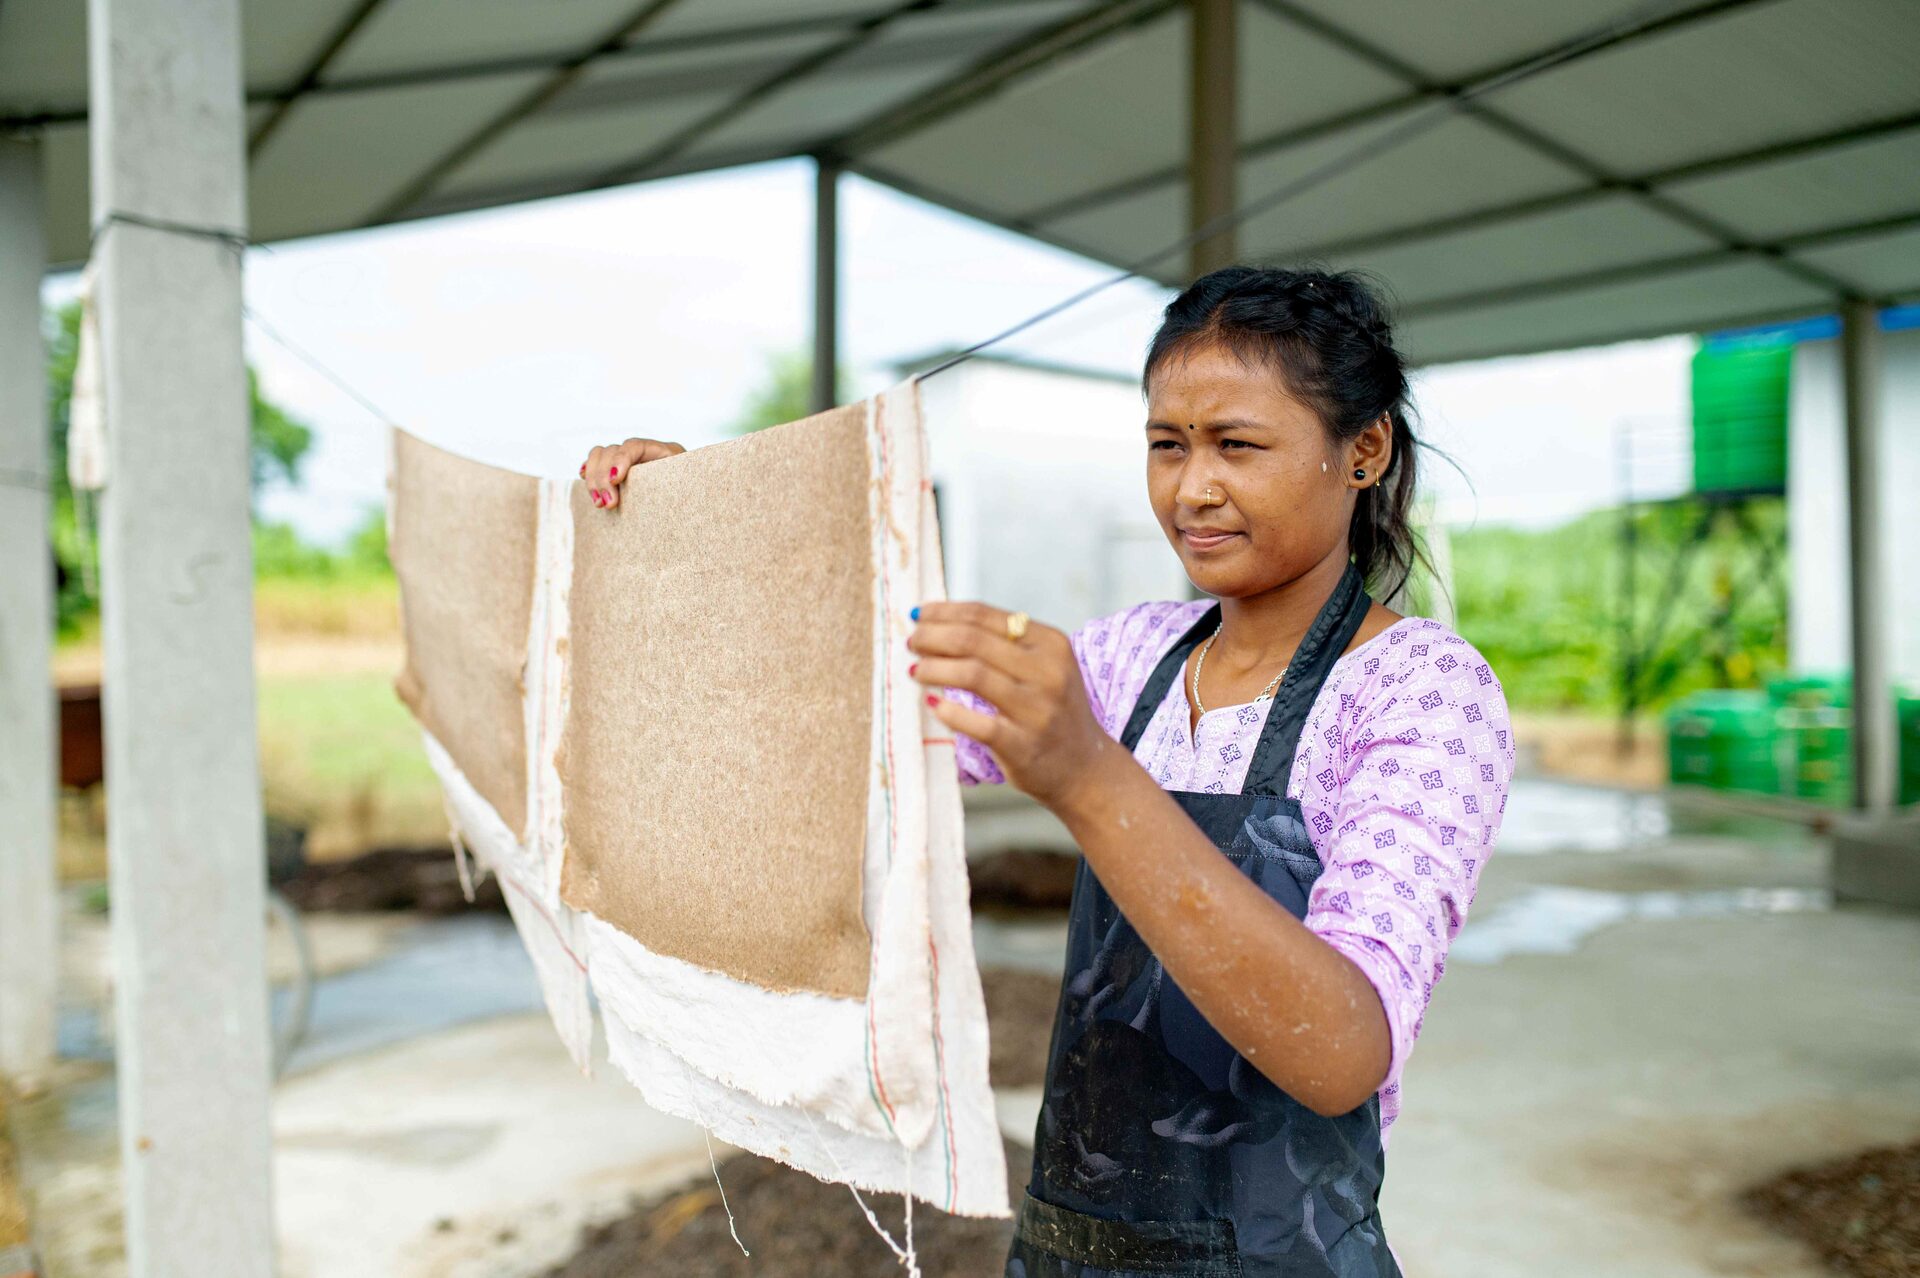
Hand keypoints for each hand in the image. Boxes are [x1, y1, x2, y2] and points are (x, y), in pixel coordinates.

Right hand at [578, 438, 684, 508]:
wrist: (696, 502)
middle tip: (607, 505)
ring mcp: (630, 458)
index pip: (635, 446)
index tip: (616, 480)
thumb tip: (662, 500)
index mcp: (665, 451)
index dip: (621, 460)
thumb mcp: (688, 492)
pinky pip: (596, 461)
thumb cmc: (692, 499)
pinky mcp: (620, 470)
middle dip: (604, 478)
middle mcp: (645, 451)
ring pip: (600, 454)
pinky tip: (584, 478)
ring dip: (594, 478)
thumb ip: (675, 491)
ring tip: (599, 503)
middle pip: (613, 451)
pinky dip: (590, 470)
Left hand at [908, 602, 1114, 810]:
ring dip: (934, 668)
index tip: (918, 616)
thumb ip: (1003, 645)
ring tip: (915, 670)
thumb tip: (940, 623)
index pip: (985, 616)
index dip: (944, 613)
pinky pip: (978, 723)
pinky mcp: (1023, 745)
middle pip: (973, 640)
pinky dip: (949, 712)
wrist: (1084, 768)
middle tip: (912, 643)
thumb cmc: (1051, 711)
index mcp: (1050, 644)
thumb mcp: (1043, 668)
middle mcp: (1048, 672)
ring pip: (972, 674)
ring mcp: (1037, 710)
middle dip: (933, 637)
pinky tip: (932, 704)